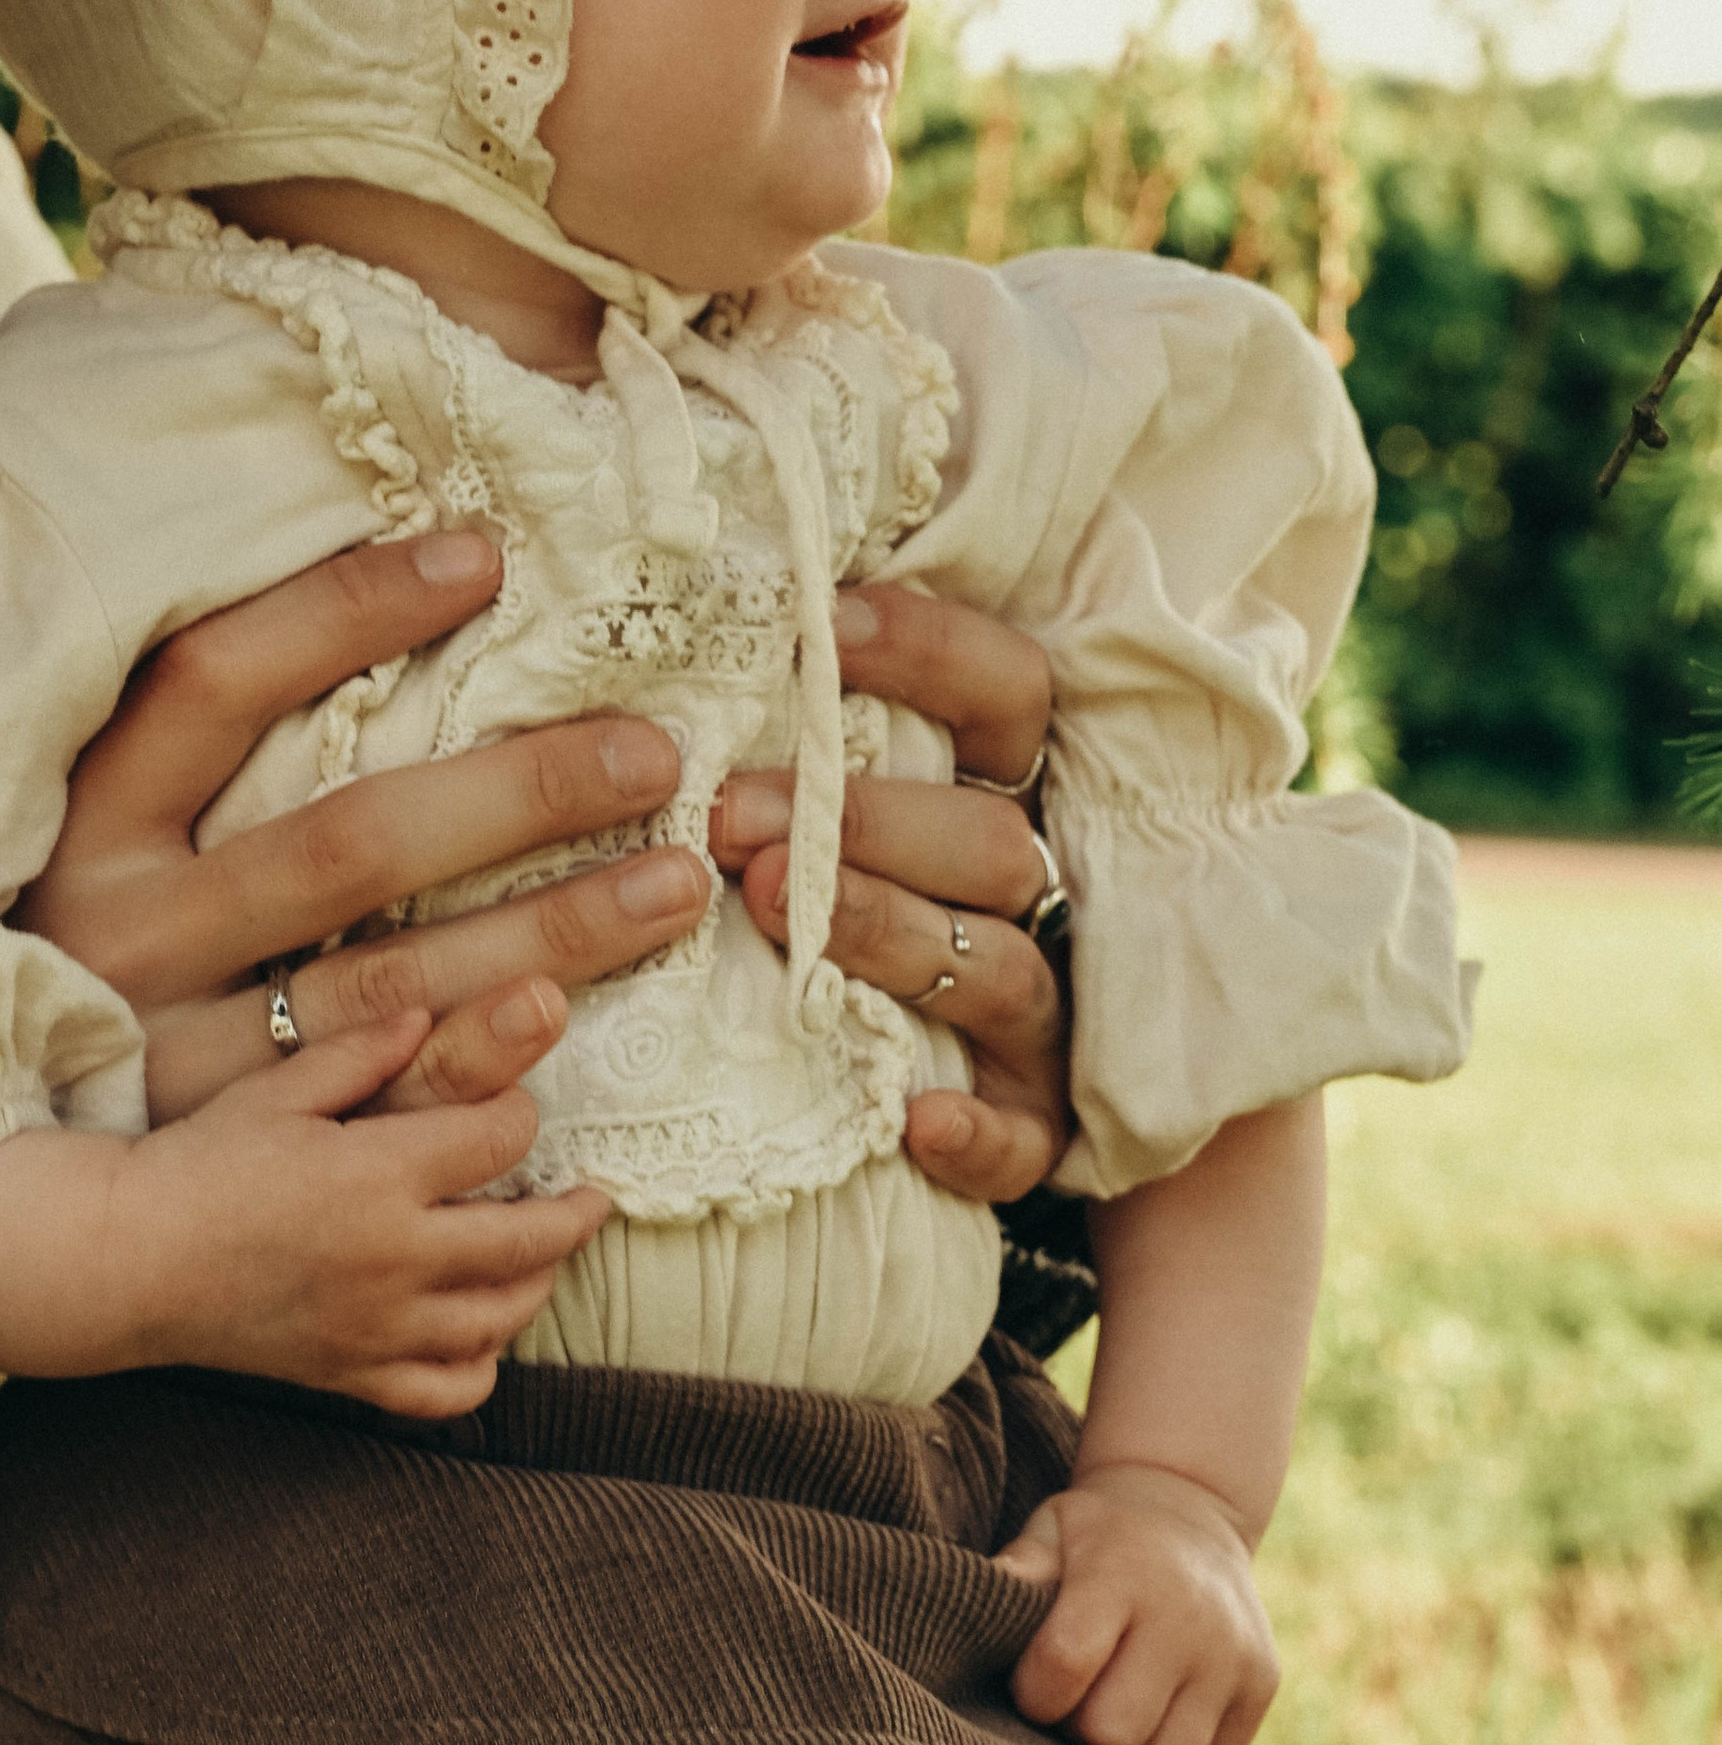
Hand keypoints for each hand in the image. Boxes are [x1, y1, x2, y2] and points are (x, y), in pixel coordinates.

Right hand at [0, 1011, 609, 1419]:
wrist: (131, 1260)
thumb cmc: (198, 1162)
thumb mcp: (276, 1086)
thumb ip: (359, 1051)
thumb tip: (426, 1014)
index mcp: (379, 1173)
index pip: (499, 1140)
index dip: (521, 1116)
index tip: (517, 1108)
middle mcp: (395, 1257)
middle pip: (527, 1240)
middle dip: (573, 1213)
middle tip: (591, 1195)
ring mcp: (379, 1327)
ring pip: (501, 1318)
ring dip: (538, 1284)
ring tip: (544, 1254)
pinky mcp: (353, 1375)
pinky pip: (448, 1391)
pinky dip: (483, 1367)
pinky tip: (485, 1333)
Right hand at [23, 530, 710, 1123]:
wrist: (14, 1167)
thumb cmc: (107, 926)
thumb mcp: (121, 814)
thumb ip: (228, 720)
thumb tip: (403, 576)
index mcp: (95, 821)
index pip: (219, 682)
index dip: (344, 611)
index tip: (483, 560)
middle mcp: (132, 936)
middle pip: (347, 845)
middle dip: (515, 794)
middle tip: (651, 757)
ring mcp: (183, 1058)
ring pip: (392, 985)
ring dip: (546, 935)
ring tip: (671, 884)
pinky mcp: (237, 1154)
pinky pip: (385, 1111)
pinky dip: (484, 1066)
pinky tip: (574, 1020)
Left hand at [708, 584, 1068, 1203]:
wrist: (898, 1060)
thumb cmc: (824, 872)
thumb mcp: (826, 778)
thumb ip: (790, 710)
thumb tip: (702, 606)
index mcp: (997, 787)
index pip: (1008, 690)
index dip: (930, 651)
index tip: (821, 625)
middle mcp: (1033, 889)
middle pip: (989, 841)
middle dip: (864, 823)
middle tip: (733, 815)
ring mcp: (1042, 1009)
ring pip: (1001, 970)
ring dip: (888, 935)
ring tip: (773, 912)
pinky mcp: (1033, 1120)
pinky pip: (1028, 1139)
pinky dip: (983, 1136)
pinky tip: (920, 1122)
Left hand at [993, 1462, 1279, 1744]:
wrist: (1192, 1511)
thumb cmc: (1101, 1534)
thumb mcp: (1053, 1528)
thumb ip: (1017, 1571)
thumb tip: (975, 1607)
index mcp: (1122, 1573)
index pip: (1064, 1664)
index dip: (1033, 1692)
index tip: (1031, 1682)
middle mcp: (1185, 1617)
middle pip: (1113, 1732)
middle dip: (1077, 1732)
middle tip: (1071, 1705)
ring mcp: (1231, 1655)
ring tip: (1108, 1717)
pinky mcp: (1261, 1685)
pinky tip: (1153, 1716)